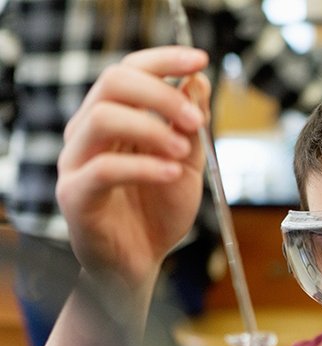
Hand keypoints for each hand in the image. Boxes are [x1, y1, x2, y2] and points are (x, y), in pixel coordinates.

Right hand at [56, 46, 209, 291]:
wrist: (140, 264)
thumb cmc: (159, 213)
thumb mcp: (187, 165)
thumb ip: (190, 127)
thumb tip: (198, 81)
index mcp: (116, 118)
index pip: (131, 70)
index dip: (164, 59)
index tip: (200, 60)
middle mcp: (90, 132)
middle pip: (112, 82)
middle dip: (160, 93)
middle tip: (195, 118)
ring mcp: (77, 161)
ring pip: (102, 118)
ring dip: (151, 128)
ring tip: (181, 150)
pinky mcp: (75, 195)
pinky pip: (104, 170)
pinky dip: (144, 167)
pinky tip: (172, 174)